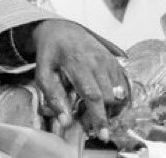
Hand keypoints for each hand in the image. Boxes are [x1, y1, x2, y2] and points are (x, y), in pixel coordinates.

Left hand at [29, 20, 128, 140]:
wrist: (62, 29)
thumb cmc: (50, 53)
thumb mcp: (42, 72)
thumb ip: (52, 96)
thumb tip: (65, 121)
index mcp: (77, 63)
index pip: (93, 95)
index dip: (99, 117)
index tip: (103, 135)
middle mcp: (97, 61)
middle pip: (109, 97)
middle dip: (101, 115)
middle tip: (86, 120)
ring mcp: (109, 61)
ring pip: (119, 94)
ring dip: (110, 108)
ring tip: (92, 110)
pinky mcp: (116, 62)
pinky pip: (123, 87)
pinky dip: (116, 99)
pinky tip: (102, 101)